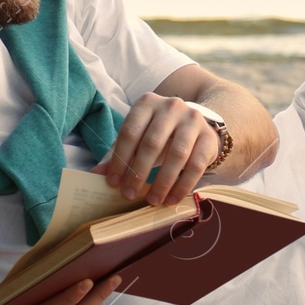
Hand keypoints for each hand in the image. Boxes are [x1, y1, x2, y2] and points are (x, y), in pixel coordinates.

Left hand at [92, 93, 220, 206]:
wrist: (197, 125)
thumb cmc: (159, 133)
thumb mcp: (137, 138)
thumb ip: (117, 153)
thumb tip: (95, 173)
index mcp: (147, 103)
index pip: (130, 132)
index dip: (120, 159)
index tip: (113, 183)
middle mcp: (172, 106)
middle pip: (152, 142)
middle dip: (139, 172)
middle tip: (129, 195)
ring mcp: (193, 120)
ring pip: (177, 154)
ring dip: (163, 182)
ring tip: (153, 201)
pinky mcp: (209, 137)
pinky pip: (196, 165)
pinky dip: (183, 185)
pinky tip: (172, 199)